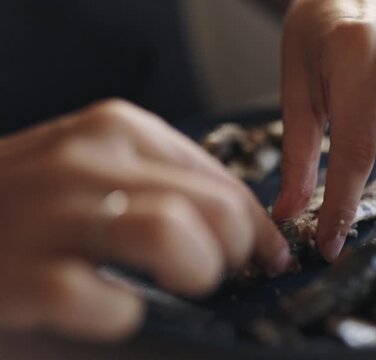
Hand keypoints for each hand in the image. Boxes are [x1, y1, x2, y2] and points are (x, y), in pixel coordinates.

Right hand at [0, 99, 289, 340]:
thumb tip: (241, 230)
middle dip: (238, 252)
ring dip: (196, 272)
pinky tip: (114, 311)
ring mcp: (51, 213)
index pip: (222, 177)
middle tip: (224, 274)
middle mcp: (88, 160)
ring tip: (182, 286)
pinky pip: (105, 299)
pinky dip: (122, 316)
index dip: (258, 225)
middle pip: (213, 207)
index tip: (269, 253)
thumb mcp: (95, 168)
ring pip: (172, 234)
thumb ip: (160, 183)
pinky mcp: (20, 274)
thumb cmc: (23, 203)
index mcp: (116, 131)